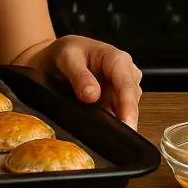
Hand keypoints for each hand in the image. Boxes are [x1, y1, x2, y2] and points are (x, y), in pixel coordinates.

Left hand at [28, 35, 142, 129]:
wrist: (57, 58)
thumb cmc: (67, 51)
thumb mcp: (67, 57)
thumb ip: (79, 75)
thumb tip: (92, 94)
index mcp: (117, 58)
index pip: (127, 85)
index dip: (128, 106)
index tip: (126, 124)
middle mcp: (125, 74)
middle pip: (130, 101)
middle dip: (123, 119)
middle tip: (110, 137)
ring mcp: (122, 90)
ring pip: (125, 111)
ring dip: (114, 122)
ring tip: (97, 129)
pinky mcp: (115, 102)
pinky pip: (116, 115)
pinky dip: (109, 123)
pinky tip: (99, 128)